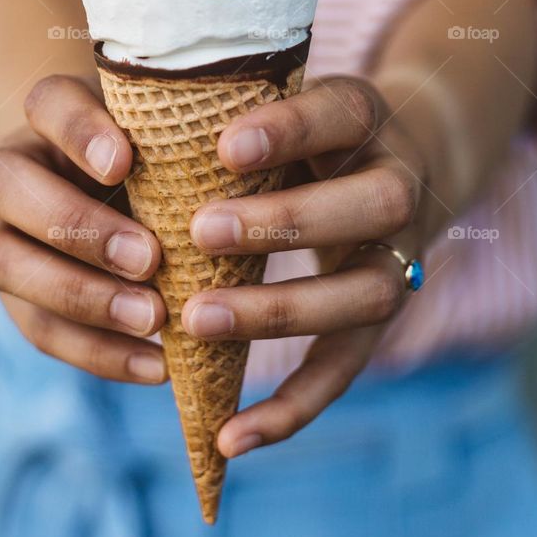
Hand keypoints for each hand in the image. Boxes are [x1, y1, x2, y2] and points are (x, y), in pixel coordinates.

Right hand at [0, 75, 168, 384]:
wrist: (139, 205)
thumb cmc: (170, 159)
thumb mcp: (179, 139)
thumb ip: (195, 140)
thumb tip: (253, 143)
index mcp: (53, 114)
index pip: (46, 103)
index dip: (78, 132)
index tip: (125, 161)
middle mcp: (15, 167)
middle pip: (1, 183)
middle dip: (75, 226)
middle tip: (149, 258)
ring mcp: (3, 232)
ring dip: (78, 296)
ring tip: (153, 319)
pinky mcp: (16, 295)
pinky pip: (36, 327)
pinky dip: (96, 351)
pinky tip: (155, 364)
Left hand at [182, 75, 437, 456]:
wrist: (399, 158)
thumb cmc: (304, 128)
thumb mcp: (283, 100)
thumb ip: (231, 111)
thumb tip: (133, 127)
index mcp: (366, 116)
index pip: (339, 115)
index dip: (288, 130)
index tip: (225, 146)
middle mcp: (400, 185)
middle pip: (373, 205)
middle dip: (287, 222)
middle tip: (200, 231)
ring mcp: (402, 257)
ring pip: (366, 293)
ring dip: (280, 311)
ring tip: (196, 321)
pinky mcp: (381, 319)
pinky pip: (345, 368)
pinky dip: (291, 409)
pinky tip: (230, 437)